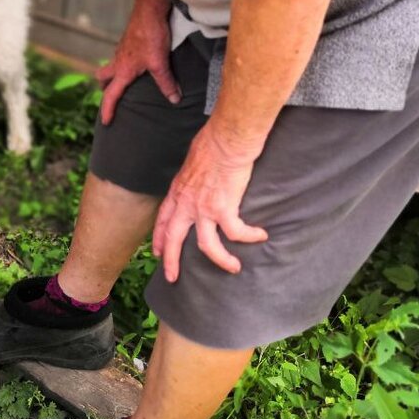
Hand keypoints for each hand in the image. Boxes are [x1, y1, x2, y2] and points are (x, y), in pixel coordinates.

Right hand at [97, 0, 179, 124]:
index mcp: (122, 70)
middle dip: (104, 87)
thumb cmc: (151, 36)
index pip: (110, 94)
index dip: (107, 109)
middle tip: (111, 94)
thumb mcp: (160, 63)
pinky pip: (121, 54)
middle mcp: (118, 60)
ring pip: (111, 64)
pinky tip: (138, 61)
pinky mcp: (129, 40)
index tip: (106, 121)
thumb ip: (166, 82)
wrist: (150, 9)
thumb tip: (174, 99)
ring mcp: (122, 49)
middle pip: (103, 77)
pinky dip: (124, 61)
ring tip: (126, 79)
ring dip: (114, 73)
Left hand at [152, 124, 268, 281]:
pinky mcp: (224, 209)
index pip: (163, 219)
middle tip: (172, 278)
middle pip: (173, 239)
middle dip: (171, 261)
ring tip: (233, 268)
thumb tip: (200, 179)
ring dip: (220, 260)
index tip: (157, 252)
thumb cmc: (212, 142)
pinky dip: (250, 236)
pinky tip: (260, 236)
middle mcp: (186, 203)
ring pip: (206, 246)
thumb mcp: (192, 162)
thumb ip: (193, 177)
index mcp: (178, 191)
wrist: (226, 140)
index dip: (159, 237)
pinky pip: (236, 233)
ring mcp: (203, 208)